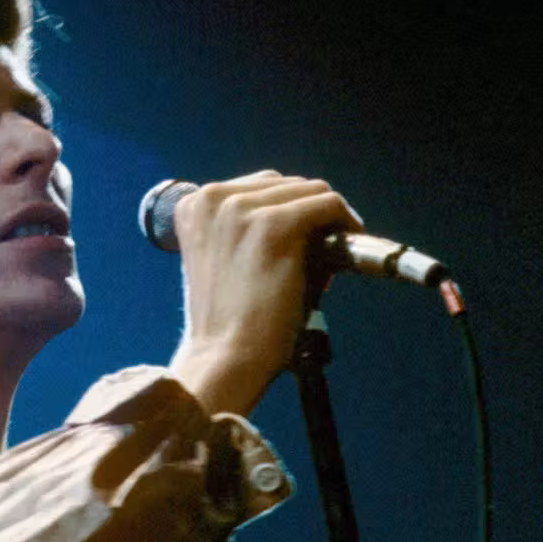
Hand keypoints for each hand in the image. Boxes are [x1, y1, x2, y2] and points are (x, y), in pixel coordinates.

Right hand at [167, 170, 362, 416]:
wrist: (225, 357)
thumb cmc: (229, 321)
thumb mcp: (224, 257)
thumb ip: (249, 227)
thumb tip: (309, 213)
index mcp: (193, 205)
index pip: (258, 186)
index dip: (287, 210)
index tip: (304, 235)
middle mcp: (213, 199)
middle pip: (284, 184)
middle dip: (307, 213)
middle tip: (321, 250)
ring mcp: (242, 210)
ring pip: (309, 191)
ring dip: (326, 219)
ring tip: (332, 253)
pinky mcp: (275, 226)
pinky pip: (328, 205)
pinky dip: (345, 222)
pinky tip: (349, 243)